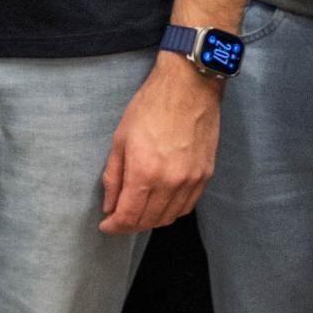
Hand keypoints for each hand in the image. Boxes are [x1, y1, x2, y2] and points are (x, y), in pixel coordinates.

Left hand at [101, 53, 222, 234]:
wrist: (189, 86)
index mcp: (145, 172)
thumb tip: (109, 205)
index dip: (114, 226)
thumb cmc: (150, 106)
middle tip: (118, 218)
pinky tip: (161, 203)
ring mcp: (191, 180)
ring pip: (169, 217)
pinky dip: (172, 211)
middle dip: (130, 225)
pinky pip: (188, 206)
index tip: (106, 225)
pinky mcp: (206, 175)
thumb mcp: (120, 139)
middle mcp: (170, 182)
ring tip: (138, 212)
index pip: (129, 216)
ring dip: (151, 220)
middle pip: (149, 221)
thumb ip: (113, 176)